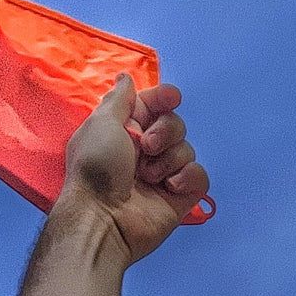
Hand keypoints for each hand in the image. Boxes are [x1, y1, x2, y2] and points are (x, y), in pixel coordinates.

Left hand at [59, 74, 208, 265]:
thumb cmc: (96, 168)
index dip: (164, 98)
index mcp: (124, 130)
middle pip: (175, 123)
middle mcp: (144, 150)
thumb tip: (125, 78)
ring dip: (169, 158)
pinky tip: (170, 187)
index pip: (153, 104)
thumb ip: (119, 100)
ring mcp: (163, 173)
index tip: (170, 98)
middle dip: (165, 131)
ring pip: (187, 148)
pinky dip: (188, 177)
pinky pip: (199, 175)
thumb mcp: (102, 124)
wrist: (103, 218)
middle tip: (145, 148)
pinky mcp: (179, 196)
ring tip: (148, 177)